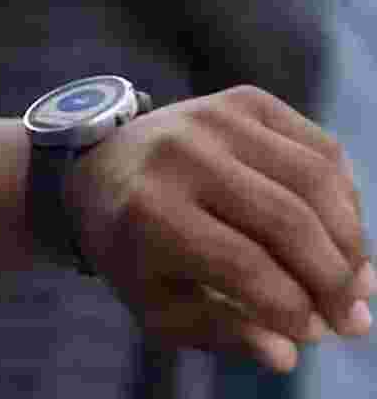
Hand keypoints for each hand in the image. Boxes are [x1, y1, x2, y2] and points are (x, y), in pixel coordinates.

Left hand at [66, 86, 373, 371]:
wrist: (103, 166)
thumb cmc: (126, 243)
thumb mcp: (149, 300)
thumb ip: (212, 328)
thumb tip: (285, 355)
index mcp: (150, 213)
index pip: (244, 266)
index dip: (291, 307)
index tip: (315, 333)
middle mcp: (184, 156)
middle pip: (288, 221)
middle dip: (333, 279)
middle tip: (353, 318)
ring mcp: (216, 119)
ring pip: (314, 179)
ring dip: (350, 238)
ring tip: (357, 281)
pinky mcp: (243, 99)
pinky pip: (317, 145)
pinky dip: (343, 192)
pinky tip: (342, 228)